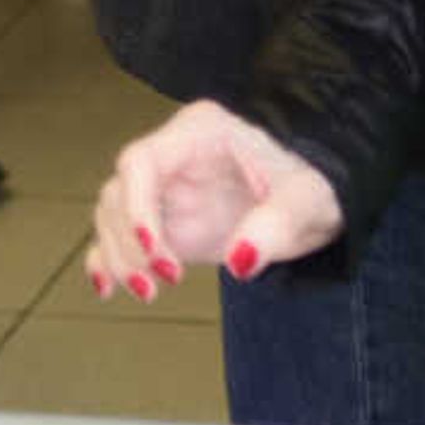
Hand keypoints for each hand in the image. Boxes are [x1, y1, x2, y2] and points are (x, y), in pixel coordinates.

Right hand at [81, 99, 343, 300]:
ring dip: (121, 257)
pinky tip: (107, 289)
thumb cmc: (314, 186)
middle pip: (119, 192)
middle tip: (164, 281)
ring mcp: (164, 189)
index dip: (137, 206)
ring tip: (150, 292)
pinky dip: (107, 260)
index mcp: (200, 132)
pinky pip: (119, 236)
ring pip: (113, 217)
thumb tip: (240, 261)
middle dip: (130, 241)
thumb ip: (276, 226)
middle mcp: (172, 156)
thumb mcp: (309, 201)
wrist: (316, 201)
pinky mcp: (163, 222)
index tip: (155, 252)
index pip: (142, 161)